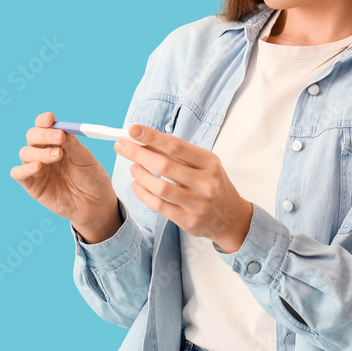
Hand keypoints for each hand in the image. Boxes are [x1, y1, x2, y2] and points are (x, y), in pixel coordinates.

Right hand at [10, 112, 118, 233]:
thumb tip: (63, 129)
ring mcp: (37, 168)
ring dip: (39, 152)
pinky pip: (18, 173)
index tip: (51, 119)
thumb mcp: (87, 160)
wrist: (95, 205)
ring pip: (25, 152)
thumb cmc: (92, 180)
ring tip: (57, 156)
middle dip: (43, 134)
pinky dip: (24, 168)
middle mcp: (44, 152)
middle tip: (59, 137)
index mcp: (57, 142)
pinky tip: (37, 167)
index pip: (44, 125)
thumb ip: (74, 145)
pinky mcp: (32, 185)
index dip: (44, 120)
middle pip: (32, 136)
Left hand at [113, 123, 252, 252]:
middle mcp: (205, 182)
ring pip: (159, 187)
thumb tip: (144, 140)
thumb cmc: (212, 184)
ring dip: (140, 174)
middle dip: (138, 153)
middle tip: (120, 146)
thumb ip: (177, 154)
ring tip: (132, 167)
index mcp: (209, 162)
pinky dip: (143, 193)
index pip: (176, 146)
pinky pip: (158, 205)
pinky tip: (136, 184)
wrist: (231, 217)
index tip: (132, 129)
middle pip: (164, 165)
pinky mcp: (188, 221)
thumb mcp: (203, 164)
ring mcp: (197, 203)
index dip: (151, 136)